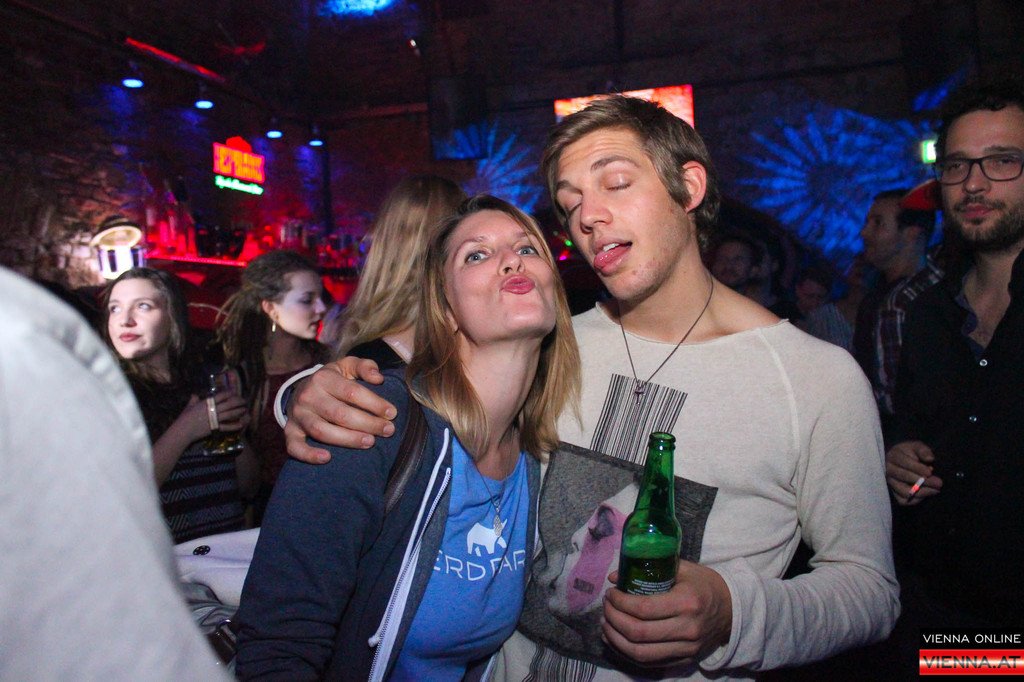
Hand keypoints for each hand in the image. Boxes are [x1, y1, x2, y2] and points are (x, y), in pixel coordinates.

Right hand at [179, 393, 248, 441]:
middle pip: (228, 404)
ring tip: (244, 409)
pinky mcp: (215, 428)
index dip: (229, 393)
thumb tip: (194, 395)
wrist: (183, 430)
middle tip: (243, 400)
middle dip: (237, 401)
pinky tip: (241, 424)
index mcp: (206, 403)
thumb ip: (193, 400)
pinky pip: (227, 426)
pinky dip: (234, 425)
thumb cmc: (185, 418)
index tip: (234, 392)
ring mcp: (214, 419)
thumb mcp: (189, 407)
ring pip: (230, 414)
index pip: (221, 396)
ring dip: (238, 411)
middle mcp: (212, 409)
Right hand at [286, 357, 397, 463]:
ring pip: (322, 431)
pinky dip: (309, 454)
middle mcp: (308, 396)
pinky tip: (327, 458)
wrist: (301, 390)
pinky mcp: (290, 432)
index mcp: (323, 378)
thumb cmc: (332, 380)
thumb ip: (364, 367)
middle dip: (368, 424)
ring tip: (370, 442)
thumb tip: (378, 378)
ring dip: (348, 439)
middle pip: (340, 414)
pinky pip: (295, 447)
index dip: (374, 403)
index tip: (392, 413)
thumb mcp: (347, 366)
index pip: (352, 392)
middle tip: (388, 430)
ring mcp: (298, 415)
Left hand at [603, 561, 731, 666]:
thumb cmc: (705, 585)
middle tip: (606, 606)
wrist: (733, 610)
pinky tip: (615, 640)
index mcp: (687, 602)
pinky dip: (627, 653)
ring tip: (606, 624)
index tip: (611, 593)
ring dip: (616, 640)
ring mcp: (686, 649)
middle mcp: (687, 629)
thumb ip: (650, 569)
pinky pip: (649, 663)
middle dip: (614, 619)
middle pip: (638, 633)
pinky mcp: (684, 661)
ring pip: (640, 653)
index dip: (620, 602)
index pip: (643, 609)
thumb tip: (615, 576)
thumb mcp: (682, 568)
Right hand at [885, 440, 941, 505]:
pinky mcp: (893, 493)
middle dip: (924, 481)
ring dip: (922, 492)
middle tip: (939, 483)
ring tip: (935, 490)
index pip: (904, 463)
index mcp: (893, 456)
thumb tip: (930, 459)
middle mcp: (888, 470)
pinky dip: (916, 499)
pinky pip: (904, 501)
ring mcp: (890, 483)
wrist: (902, 459)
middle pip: (904, 478)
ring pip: (904, 491)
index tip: (930, 472)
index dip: (917, 468)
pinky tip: (926, 493)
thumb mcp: (917, 447)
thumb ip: (923, 451)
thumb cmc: (911, 453)